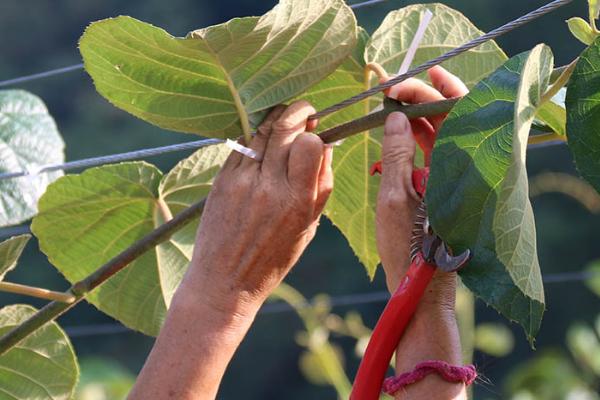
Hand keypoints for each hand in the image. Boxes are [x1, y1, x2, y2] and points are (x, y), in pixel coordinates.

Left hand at [131, 101, 332, 399]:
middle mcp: (268, 187)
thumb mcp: (308, 228)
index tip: (317, 131)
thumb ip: (321, 186)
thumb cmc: (273, 259)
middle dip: (299, 112)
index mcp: (296, 202)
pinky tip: (263, 138)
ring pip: (261, 131)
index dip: (315, 134)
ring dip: (277, 118)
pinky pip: (242, 144)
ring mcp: (241, 181)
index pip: (309, 144)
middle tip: (306, 112)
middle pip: (284, 128)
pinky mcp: (221, 180)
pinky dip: (256, 135)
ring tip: (285, 119)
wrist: (224, 281)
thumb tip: (326, 145)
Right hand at [376, 65, 468, 308]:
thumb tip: (396, 117)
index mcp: (461, 167)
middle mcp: (466, 168)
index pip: (453, 112)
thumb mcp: (395, 197)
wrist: (421, 288)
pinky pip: (435, 153)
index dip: (427, 92)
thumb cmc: (409, 248)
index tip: (395, 85)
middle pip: (450, 118)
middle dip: (421, 98)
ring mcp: (457, 178)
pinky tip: (396, 131)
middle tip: (391, 88)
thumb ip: (396, 154)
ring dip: (417, 116)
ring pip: (442, 133)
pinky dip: (416, 139)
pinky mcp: (446, 188)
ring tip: (389, 103)